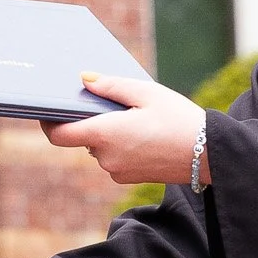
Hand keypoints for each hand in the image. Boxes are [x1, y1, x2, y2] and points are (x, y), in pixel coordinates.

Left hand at [45, 73, 209, 186]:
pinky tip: (143, 132)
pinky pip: (115, 158)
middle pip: (83, 137)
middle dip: (91, 120)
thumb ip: (110, 86)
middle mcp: (106, 158)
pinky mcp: (131, 178)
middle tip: (109, 101)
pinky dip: (121, 144)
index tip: (46, 111)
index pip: (59, 135)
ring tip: (135, 115)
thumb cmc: (180, 119)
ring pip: (100, 147)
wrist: (211, 154)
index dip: (48, 123)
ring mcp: (118, 171)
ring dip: (109, 132)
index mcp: (105, 135)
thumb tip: (82, 80)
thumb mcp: (146, 93)